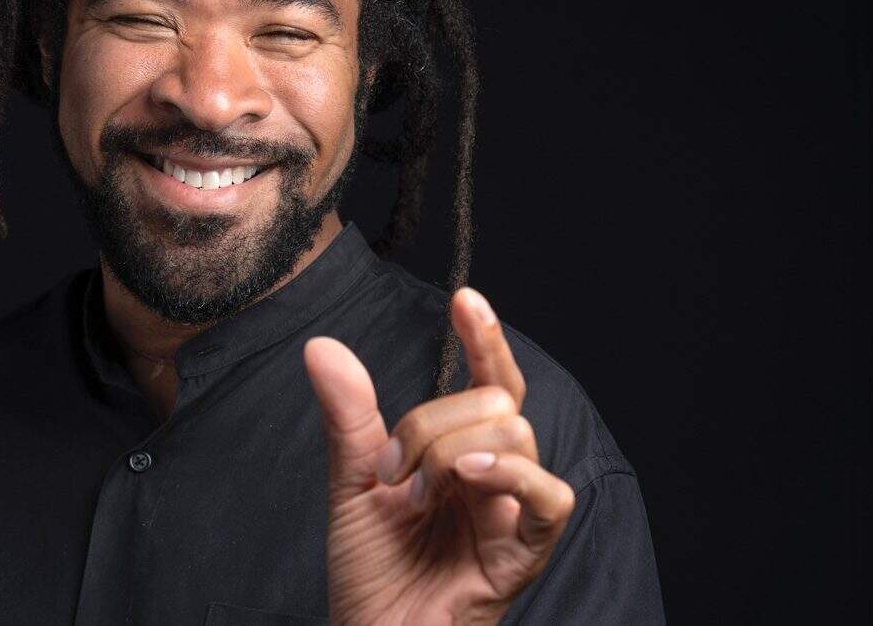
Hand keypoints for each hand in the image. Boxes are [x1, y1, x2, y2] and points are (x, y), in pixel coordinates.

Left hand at [303, 288, 574, 625]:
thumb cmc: (370, 573)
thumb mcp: (351, 484)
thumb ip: (349, 417)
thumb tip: (322, 346)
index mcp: (460, 455)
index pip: (489, 382)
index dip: (485, 338)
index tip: (465, 300)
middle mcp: (494, 477)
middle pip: (495, 400)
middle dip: (432, 421)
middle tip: (391, 472)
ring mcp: (514, 512)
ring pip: (514, 432)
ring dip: (450, 450)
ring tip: (414, 495)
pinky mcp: (525, 552)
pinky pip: (551, 496)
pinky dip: (511, 473)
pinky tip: (469, 475)